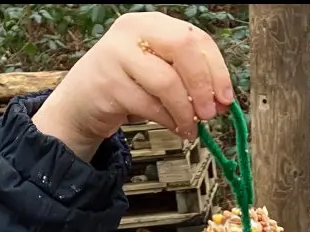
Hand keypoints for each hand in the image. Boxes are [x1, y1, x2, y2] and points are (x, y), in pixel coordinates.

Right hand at [31, 11, 232, 161]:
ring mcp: (117, 54)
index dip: (217, 70)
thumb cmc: (130, 84)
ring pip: (166, 82)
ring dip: (185, 111)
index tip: (226, 99)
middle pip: (183, 48)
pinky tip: (176, 129)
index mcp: (153, 23)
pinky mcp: (108, 83)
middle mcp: (133, 31)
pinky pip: (149, 105)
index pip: (196, 37)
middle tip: (209, 113)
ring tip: (191, 128)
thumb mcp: (162, 73)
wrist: (83, 99)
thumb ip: (190, 81)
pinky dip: (168, 121)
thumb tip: (223, 103)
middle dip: (202, 85)